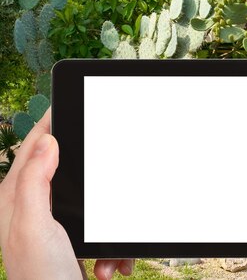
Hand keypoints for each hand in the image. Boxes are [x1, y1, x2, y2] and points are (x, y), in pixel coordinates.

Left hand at [0, 108, 133, 279]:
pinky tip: (109, 266)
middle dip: (92, 174)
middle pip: (65, 165)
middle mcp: (32, 207)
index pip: (32, 144)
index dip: (51, 120)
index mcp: (15, 199)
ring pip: (90, 195)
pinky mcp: (73, 239)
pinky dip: (112, 245)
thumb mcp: (35, 228)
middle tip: (107, 173)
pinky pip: (102, 225)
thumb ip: (34, 182)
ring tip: (105, 253)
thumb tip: (47, 141)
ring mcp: (54, 224)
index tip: (71, 102)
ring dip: (107, 219)